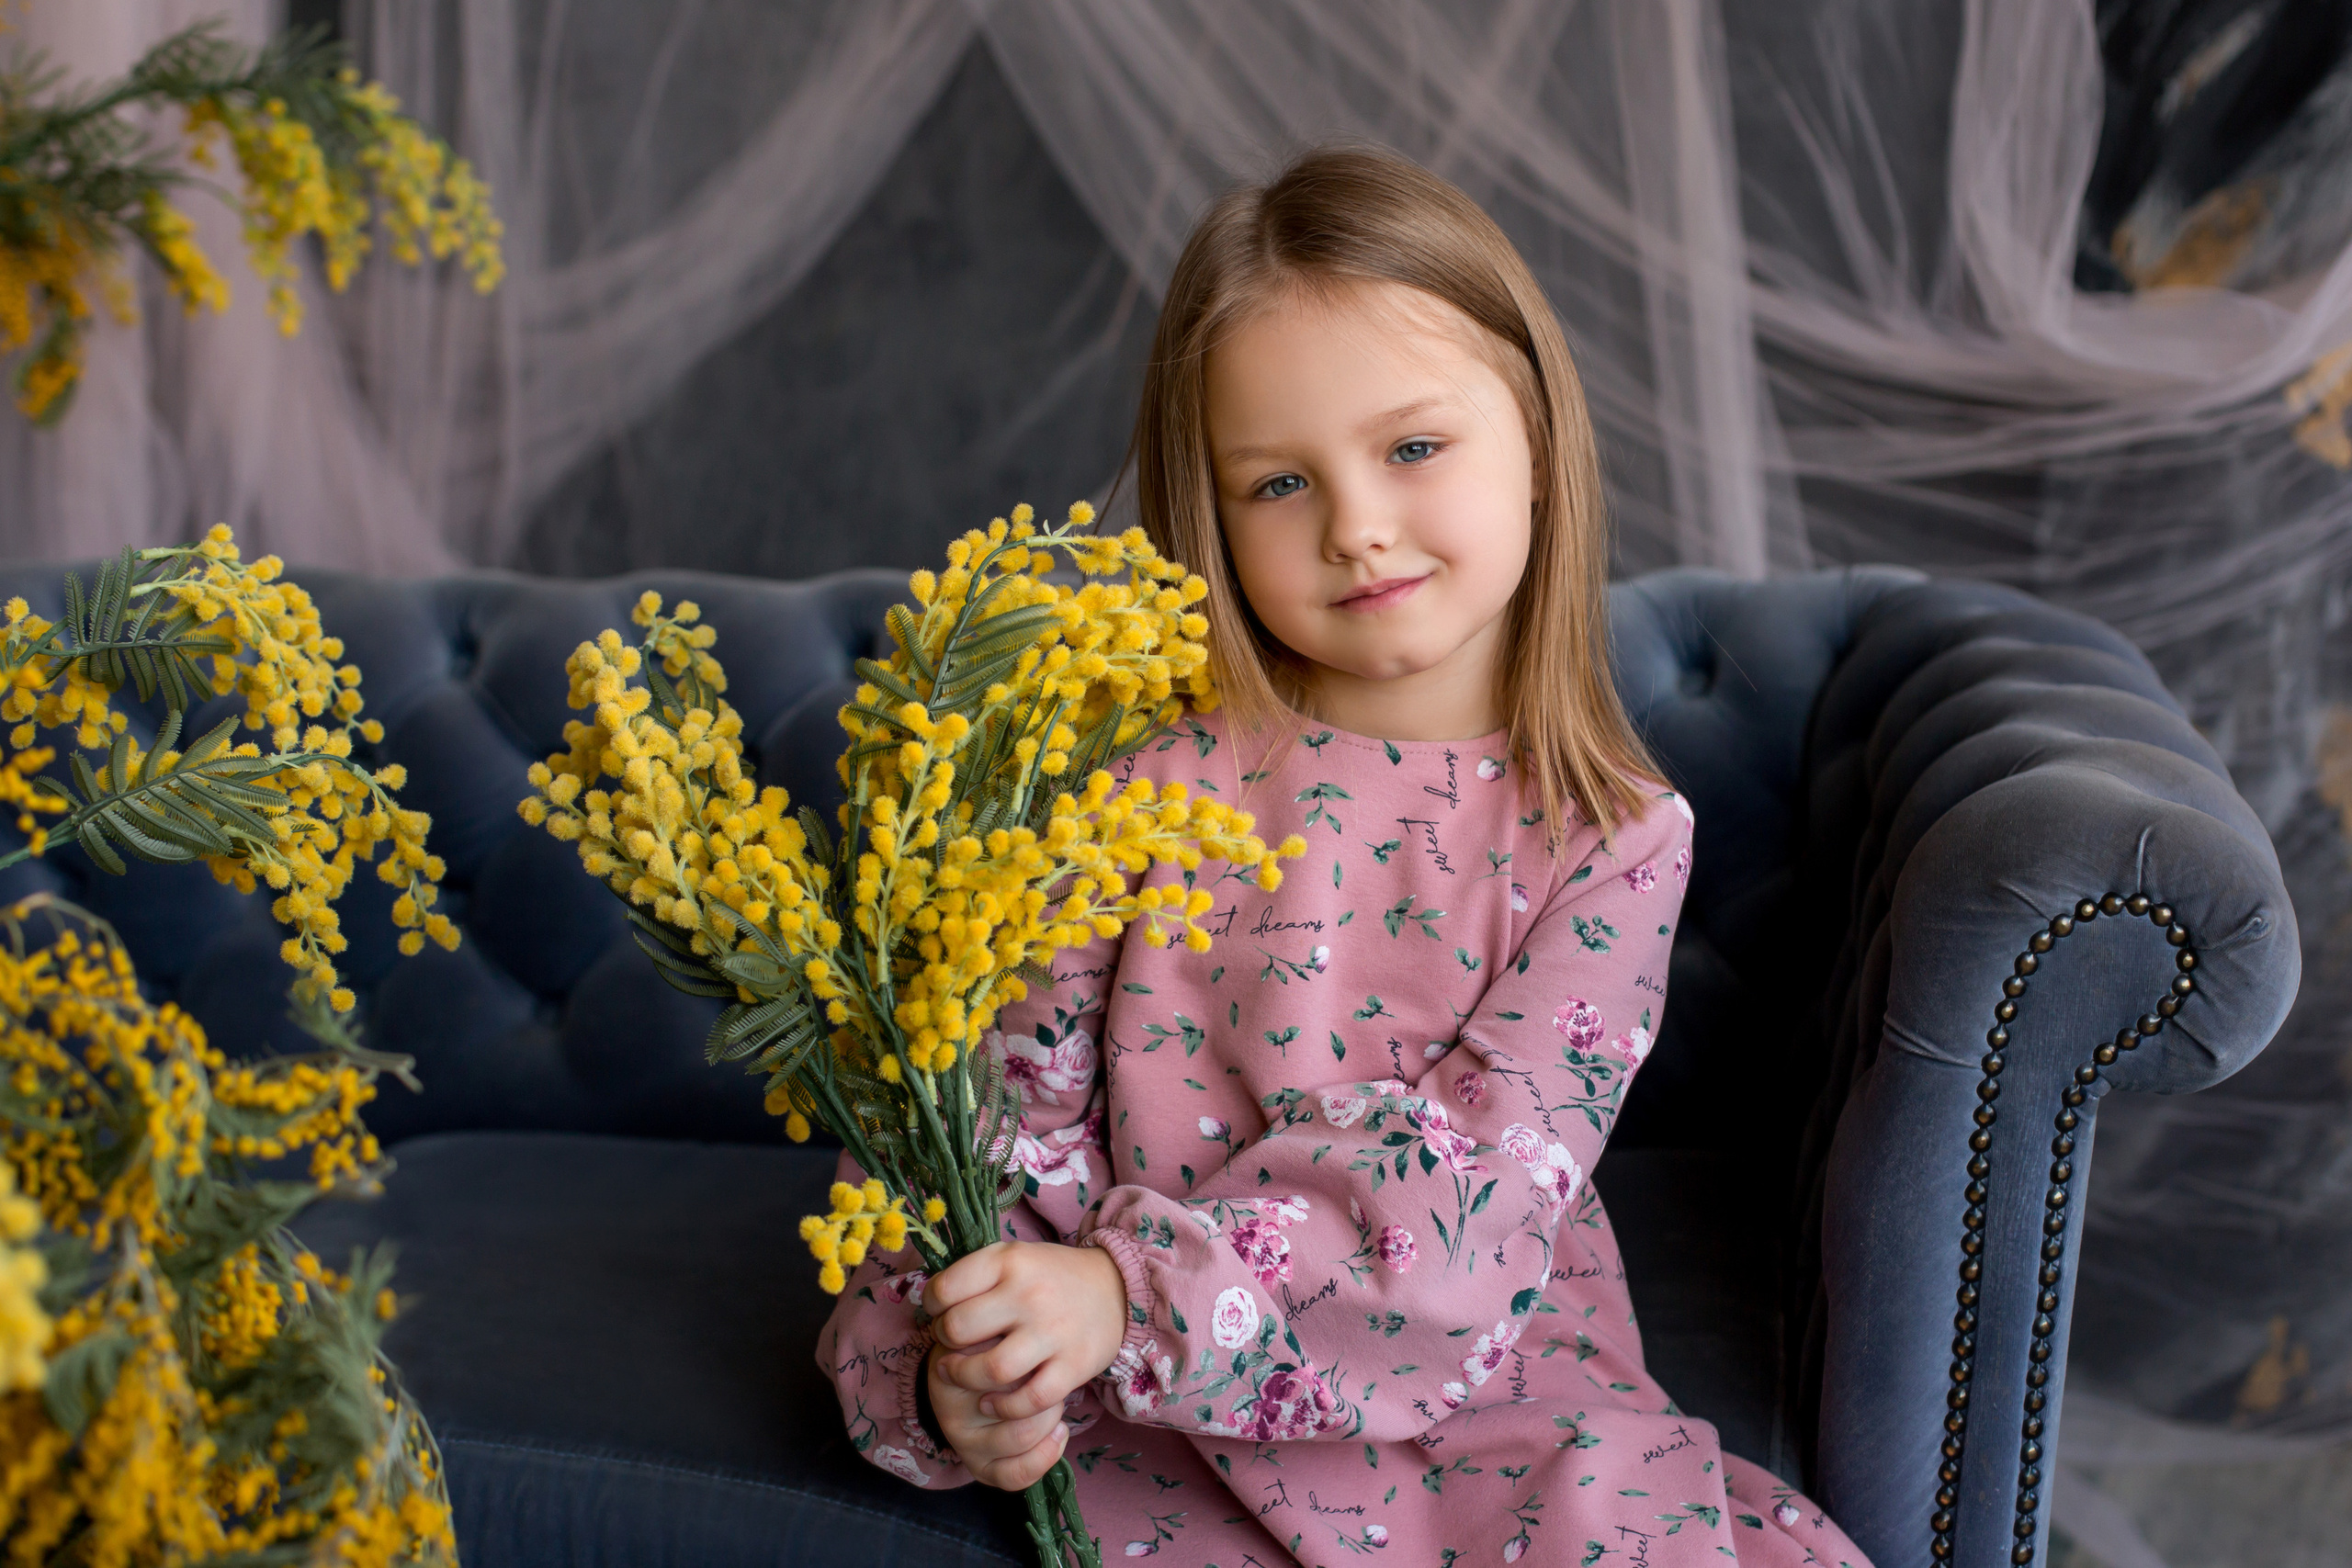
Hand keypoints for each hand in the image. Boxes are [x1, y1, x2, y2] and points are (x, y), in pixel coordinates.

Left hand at [925, 1240, 1127, 1486]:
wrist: (1116, 1288)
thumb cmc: (1049, 1276)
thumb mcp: (1013, 1258)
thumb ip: (974, 1275)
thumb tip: (929, 1306)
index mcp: (1008, 1260)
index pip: (944, 1290)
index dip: (932, 1307)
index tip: (940, 1313)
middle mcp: (1029, 1294)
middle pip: (959, 1330)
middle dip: (945, 1344)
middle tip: (952, 1347)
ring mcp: (1053, 1331)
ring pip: (990, 1370)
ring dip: (965, 1379)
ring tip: (961, 1376)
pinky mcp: (1074, 1365)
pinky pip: (1028, 1399)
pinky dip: (1003, 1407)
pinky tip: (993, 1402)